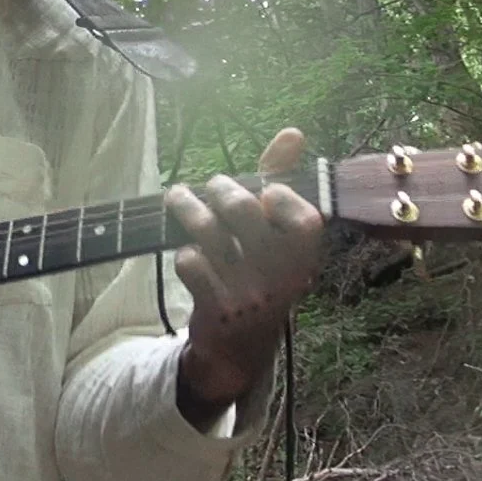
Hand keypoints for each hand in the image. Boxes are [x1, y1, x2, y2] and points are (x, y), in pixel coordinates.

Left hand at [164, 127, 324, 423]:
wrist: (240, 348)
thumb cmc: (262, 274)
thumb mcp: (279, 237)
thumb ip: (283, 181)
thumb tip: (293, 132)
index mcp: (305, 257)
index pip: (304, 219)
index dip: (282, 196)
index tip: (266, 191)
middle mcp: (282, 276)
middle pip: (243, 211)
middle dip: (219, 189)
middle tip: (211, 187)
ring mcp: (249, 293)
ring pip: (209, 232)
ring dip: (186, 207)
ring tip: (177, 197)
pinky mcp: (217, 308)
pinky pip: (190, 264)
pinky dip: (184, 254)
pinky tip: (189, 256)